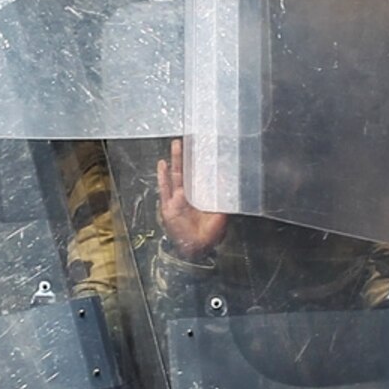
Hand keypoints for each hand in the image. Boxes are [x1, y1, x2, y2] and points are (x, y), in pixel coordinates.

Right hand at [156, 142, 227, 259]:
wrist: (197, 249)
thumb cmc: (210, 235)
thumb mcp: (222, 214)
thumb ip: (224, 198)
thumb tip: (226, 179)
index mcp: (202, 197)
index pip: (201, 176)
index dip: (201, 163)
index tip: (203, 148)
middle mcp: (189, 196)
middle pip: (188, 172)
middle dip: (188, 156)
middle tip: (188, 140)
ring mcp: (177, 200)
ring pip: (176, 176)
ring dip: (176, 161)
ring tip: (176, 145)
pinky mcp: (169, 207)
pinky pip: (164, 189)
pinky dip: (163, 176)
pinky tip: (162, 164)